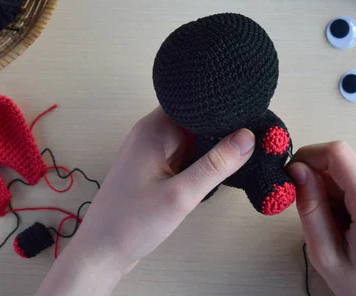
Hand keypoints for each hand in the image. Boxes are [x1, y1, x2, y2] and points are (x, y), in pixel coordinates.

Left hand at [36, 108, 254, 295]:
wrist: (101, 254)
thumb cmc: (133, 223)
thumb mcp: (181, 195)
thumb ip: (215, 165)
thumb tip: (248, 136)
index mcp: (153, 129)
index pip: (193, 101)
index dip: (220, 105)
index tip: (250, 111)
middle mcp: (151, 134)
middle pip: (194, 119)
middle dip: (220, 127)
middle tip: (255, 135)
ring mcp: (152, 152)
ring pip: (191, 139)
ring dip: (211, 146)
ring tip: (243, 150)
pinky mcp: (154, 169)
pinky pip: (184, 155)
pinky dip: (200, 161)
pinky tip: (218, 170)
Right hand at [287, 142, 355, 295]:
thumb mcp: (326, 254)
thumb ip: (310, 208)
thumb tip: (297, 170)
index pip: (337, 153)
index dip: (308, 156)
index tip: (291, 175)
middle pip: (338, 166)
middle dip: (317, 187)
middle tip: (317, 222)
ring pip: (344, 176)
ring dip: (330, 197)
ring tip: (336, 231)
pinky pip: (355, 184)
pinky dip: (342, 201)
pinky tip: (347, 227)